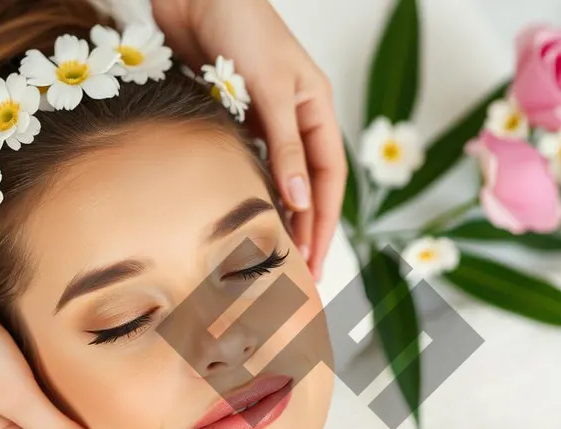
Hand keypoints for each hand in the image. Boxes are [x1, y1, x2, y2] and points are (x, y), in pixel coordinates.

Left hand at [154, 0, 346, 279]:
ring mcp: (262, 118)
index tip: (315, 260)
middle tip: (297, 272)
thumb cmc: (241, 24)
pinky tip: (237, 215)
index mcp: (317, 108)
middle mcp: (295, 118)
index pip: (330, 178)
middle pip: (307, 185)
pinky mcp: (230, 115)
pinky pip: (243, 163)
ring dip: (274, 214)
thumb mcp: (271, 86)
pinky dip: (244, 189)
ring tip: (268, 253)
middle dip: (305, 228)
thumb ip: (285, 143)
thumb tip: (299, 198)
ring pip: (275, 178)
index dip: (324, 221)